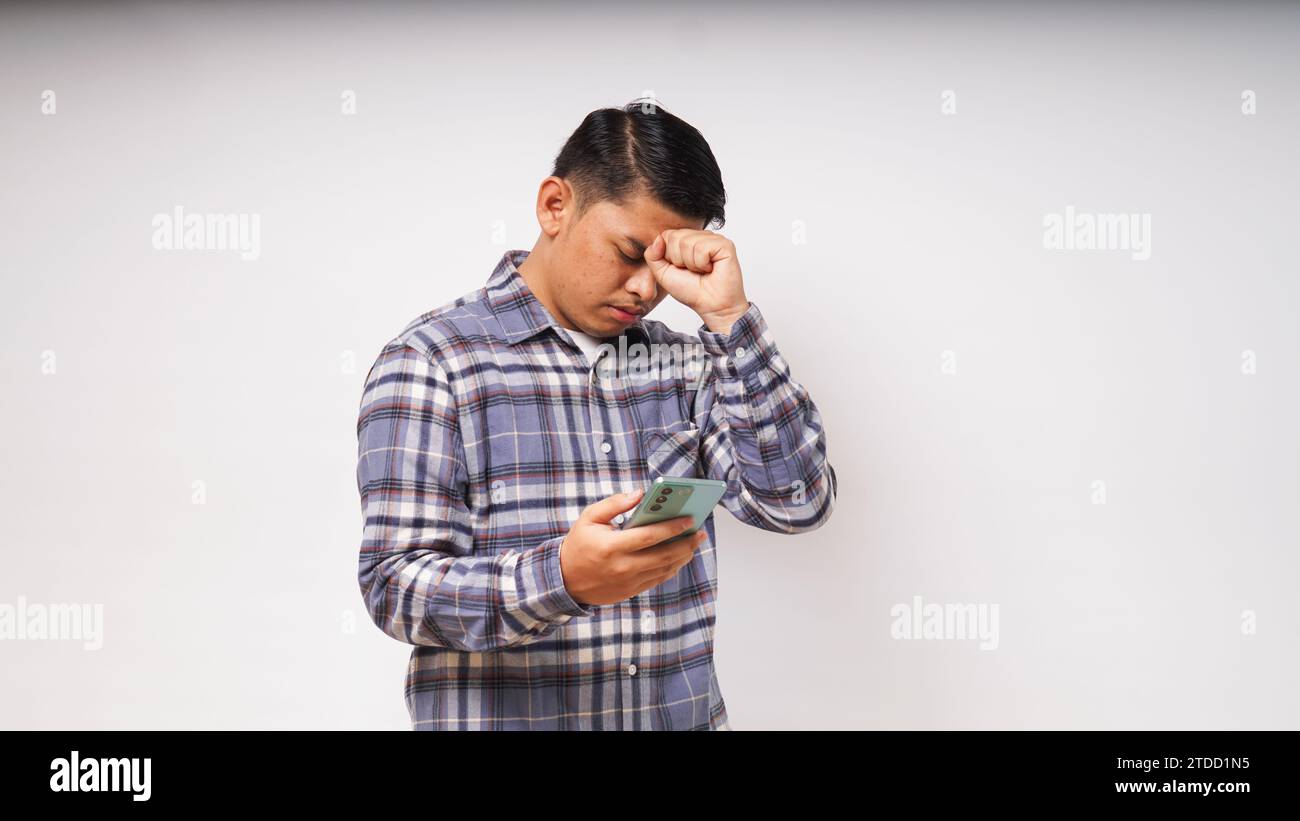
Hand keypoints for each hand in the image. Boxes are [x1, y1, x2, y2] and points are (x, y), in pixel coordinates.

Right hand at [558, 489, 705, 605]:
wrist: (565, 580)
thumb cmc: (579, 544)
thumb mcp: (589, 518)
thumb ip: (614, 503)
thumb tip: (639, 494)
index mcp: (611, 547)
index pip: (649, 536)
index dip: (672, 528)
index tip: (689, 519)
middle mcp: (622, 567)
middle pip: (663, 556)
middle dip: (686, 543)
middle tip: (700, 532)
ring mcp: (628, 582)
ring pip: (664, 570)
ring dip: (683, 556)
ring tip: (694, 542)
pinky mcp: (631, 591)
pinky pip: (658, 579)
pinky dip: (672, 568)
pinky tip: (679, 556)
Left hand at [644, 229, 749, 333]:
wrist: (711, 306)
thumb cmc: (692, 291)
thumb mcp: (663, 274)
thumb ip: (652, 256)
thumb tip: (658, 238)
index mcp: (687, 240)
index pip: (666, 235)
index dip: (669, 257)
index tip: (681, 269)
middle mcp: (700, 236)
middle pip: (675, 237)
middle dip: (678, 260)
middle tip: (692, 271)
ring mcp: (713, 239)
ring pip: (687, 242)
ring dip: (691, 264)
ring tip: (702, 271)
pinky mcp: (725, 244)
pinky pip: (701, 248)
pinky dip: (701, 264)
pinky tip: (710, 269)